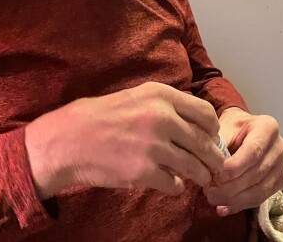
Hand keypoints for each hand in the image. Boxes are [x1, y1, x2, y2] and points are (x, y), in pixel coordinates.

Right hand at [24, 82, 224, 199]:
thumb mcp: (136, 97)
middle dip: (212, 158)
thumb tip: (195, 124)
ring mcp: (154, 146)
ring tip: (198, 178)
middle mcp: (162, 117)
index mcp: (161, 95)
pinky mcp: (145, 172)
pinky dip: (176, 187)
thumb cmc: (100, 117)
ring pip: (194, 166)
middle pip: (204, 142)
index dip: (212, 130)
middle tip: (213, 166)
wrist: (68, 140)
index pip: (206, 113)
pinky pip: (175, 184)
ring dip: (200, 175)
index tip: (211, 138)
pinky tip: (171, 184)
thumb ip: (166, 106)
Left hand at [205, 108, 282, 215]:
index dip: (236, 167)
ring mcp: (281, 166)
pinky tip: (223, 208)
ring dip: (235, 199)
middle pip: (257, 173)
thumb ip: (218, 143)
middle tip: (209, 192)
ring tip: (214, 199)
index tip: (217, 176)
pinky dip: (240, 205)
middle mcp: (279, 147)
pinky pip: (261, 198)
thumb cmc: (232, 126)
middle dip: (232, 187)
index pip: (253, 151)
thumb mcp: (224, 126)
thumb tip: (210, 164)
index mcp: (268, 128)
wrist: (243, 130)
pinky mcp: (278, 181)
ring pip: (260, 190)